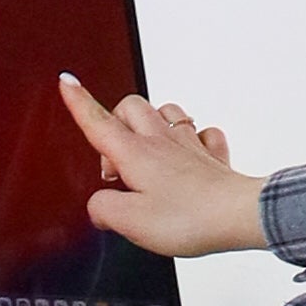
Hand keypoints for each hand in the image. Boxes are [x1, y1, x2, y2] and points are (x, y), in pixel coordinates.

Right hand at [60, 76, 268, 256]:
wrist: (238, 215)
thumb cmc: (189, 217)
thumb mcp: (131, 222)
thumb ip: (104, 209)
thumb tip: (99, 206)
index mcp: (135, 153)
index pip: (99, 122)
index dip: (79, 102)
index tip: (68, 83)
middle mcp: (161, 141)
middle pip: (130, 107)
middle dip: (114, 119)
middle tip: (111, 157)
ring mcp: (189, 145)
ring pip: (165, 111)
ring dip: (151, 122)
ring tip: (146, 150)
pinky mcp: (212, 157)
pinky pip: (204, 134)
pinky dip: (194, 139)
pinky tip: (190, 153)